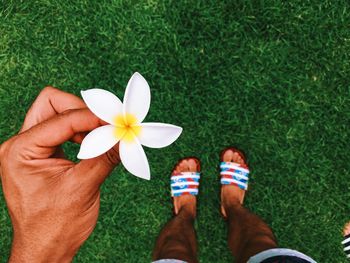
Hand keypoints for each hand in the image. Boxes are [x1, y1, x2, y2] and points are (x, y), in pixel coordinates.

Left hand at [0, 87, 119, 262]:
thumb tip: (126, 135)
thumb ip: (105, 156)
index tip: (118, 121)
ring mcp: (32, 149)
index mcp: (21, 150)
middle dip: (82, 109)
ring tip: (104, 137)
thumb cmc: (55, 226)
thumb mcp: (83, 188)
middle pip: (52, 104)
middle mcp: (22, 145)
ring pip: (58, 114)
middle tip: (106, 123)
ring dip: (84, 122)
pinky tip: (95, 145)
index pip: (62, 119)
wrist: (46, 250)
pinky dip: (83, 133)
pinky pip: (63, 132)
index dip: (93, 117)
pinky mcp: (44, 156)